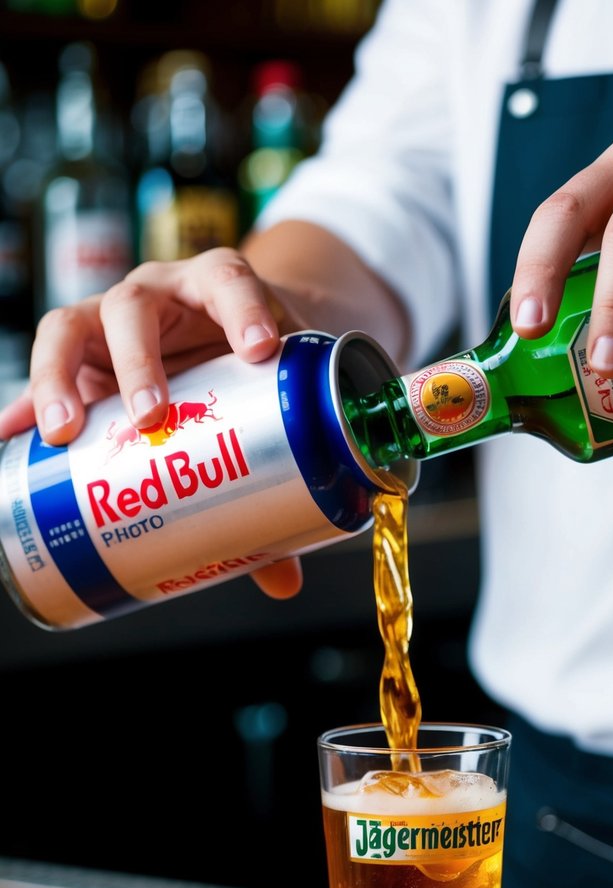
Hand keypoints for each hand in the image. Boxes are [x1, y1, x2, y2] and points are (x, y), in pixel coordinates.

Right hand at [0, 246, 308, 600]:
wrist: (230, 339)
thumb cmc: (256, 364)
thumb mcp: (275, 400)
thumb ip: (279, 480)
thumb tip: (283, 582)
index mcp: (215, 289)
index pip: (226, 278)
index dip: (241, 309)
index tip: (259, 350)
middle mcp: (158, 296)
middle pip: (133, 308)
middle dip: (137, 362)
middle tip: (148, 415)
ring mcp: (110, 323)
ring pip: (72, 328)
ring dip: (59, 378)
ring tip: (60, 431)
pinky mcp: (82, 358)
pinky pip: (46, 376)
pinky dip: (23, 406)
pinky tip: (10, 439)